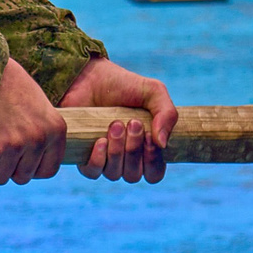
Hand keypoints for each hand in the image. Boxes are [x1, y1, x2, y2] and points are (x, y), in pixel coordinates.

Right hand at [0, 60, 66, 184]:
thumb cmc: (9, 84)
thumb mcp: (39, 106)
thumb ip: (41, 128)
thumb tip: (34, 156)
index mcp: (56, 130)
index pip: (49, 170)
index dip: (32, 170)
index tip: (19, 164)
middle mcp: (39, 140)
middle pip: (23, 176)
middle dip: (9, 170)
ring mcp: (16, 146)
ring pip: (1, 177)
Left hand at [61, 59, 177, 182]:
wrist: (89, 78)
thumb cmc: (123, 85)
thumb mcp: (154, 92)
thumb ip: (168, 114)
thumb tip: (162, 144)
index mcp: (146, 147)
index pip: (154, 173)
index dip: (153, 162)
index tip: (150, 138)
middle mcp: (126, 157)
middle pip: (134, 175)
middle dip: (134, 150)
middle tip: (132, 123)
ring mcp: (105, 159)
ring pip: (115, 174)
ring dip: (117, 151)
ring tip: (115, 124)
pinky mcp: (84, 156)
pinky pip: (93, 172)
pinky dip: (99, 159)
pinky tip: (100, 140)